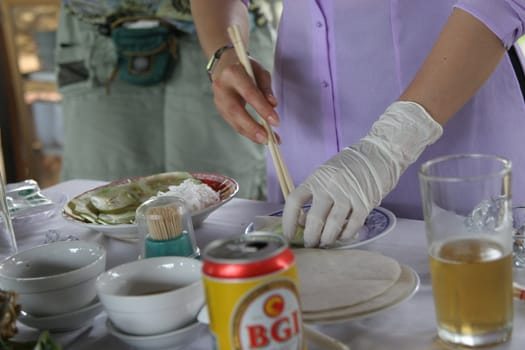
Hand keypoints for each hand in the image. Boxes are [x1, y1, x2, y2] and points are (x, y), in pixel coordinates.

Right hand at [210, 52, 278, 143]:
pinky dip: (247, 131)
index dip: (262, 109)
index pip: (249, 94)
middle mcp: (222, 88)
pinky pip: (234, 123)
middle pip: (236, 111)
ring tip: (266, 141)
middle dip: (252, 127)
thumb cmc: (245, 68)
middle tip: (267, 139)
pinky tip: (259, 137)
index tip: (275, 121)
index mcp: (233, 73)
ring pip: (233, 121)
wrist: (224, 65)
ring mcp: (218, 100)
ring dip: (250, 133)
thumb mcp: (259, 71)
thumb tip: (274, 105)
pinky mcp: (220, 109)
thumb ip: (266, 88)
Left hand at [282, 101, 442, 246]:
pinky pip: (352, 225)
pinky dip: (345, 235)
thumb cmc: (350, 166)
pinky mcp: (365, 202)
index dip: (288, 221)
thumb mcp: (326, 174)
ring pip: (332, 225)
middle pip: (313, 218)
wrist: (379, 153)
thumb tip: (303, 221)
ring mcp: (348, 194)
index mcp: (316, 178)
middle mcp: (329, 186)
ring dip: (327, 239)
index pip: (295, 201)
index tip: (287, 235)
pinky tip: (342, 236)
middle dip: (309, 236)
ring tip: (324, 243)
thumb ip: (315, 193)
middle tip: (309, 244)